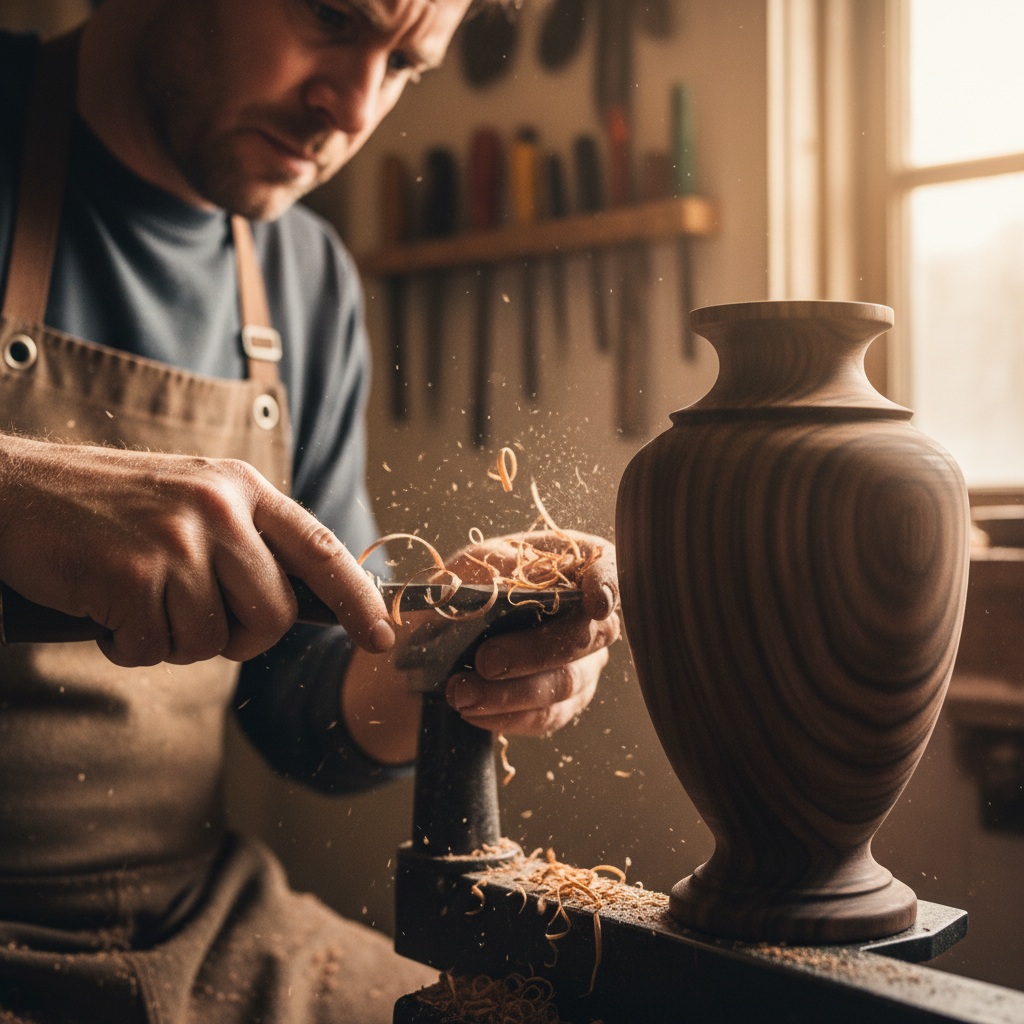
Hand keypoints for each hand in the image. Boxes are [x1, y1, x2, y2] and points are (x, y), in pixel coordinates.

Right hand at [0, 435, 393, 666]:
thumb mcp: (193, 500)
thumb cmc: (109, 506)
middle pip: (273, 618)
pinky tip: (107, 606)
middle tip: (193, 620)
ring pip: (212, 642)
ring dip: (173, 642)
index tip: (382, 637)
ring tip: (138, 601)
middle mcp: (219, 508)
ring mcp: (176, 539)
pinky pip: (154, 651)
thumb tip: (300, 603)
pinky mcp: (131, 573)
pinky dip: (128, 646)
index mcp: (243, 488)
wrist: (16, 490)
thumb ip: (246, 541)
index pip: (323, 551)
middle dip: (239, 639)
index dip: (360, 600)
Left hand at [342, 531, 618, 762]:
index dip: (607, 585)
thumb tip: (520, 583)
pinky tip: (471, 710)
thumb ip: (498, 568)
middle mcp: (590, 615)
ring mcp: (584, 662)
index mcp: (573, 566)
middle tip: (485, 661)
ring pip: (565, 684)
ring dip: (509, 693)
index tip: (595, 602)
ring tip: (460, 692)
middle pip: (586, 637)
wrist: (438, 637)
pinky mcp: (566, 702)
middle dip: (534, 653)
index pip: (607, 568)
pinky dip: (506, 715)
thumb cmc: (465, 588)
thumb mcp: (472, 565)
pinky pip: (547, 716)